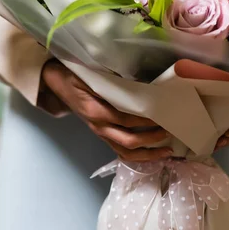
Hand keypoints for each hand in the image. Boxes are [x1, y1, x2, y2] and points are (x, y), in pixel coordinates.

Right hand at [41, 59, 172, 161]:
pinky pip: (120, 151)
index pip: (124, 119)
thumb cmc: (76, 76)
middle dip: (151, 139)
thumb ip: (113, 80)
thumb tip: (140, 84)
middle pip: (127, 141)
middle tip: (169, 132)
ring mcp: (100, 133)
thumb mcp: (91, 74)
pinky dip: (137, 155)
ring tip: (167, 150)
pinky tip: (152, 153)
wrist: (59, 84)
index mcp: (95, 110)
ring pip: (125, 152)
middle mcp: (98, 126)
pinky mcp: (102, 135)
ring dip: (147, 154)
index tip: (161, 114)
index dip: (144, 119)